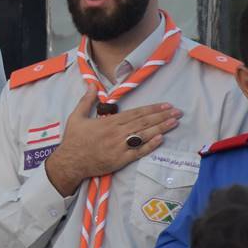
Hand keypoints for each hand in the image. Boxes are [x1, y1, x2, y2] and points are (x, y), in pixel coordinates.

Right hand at [44, 87, 181, 195]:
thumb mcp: (76, 117)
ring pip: (144, 135)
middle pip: (143, 122)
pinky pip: (139, 151)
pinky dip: (150, 145)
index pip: (135, 113)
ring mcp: (120, 147)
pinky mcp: (121, 159)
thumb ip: (86, 101)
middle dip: (162, 116)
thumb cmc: (74, 140)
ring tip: (174, 122)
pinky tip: (161, 139)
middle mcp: (117, 133)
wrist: (70, 162)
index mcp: (108, 122)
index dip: (151, 109)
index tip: (165, 105)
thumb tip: (91, 85)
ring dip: (161, 128)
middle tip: (177, 112)